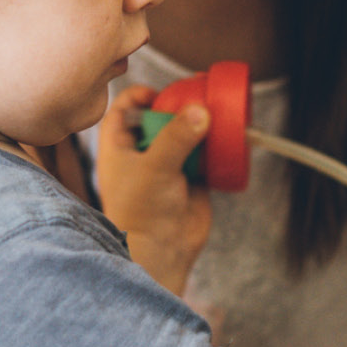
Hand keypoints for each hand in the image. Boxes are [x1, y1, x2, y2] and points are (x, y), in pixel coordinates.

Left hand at [94, 84, 211, 286]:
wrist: (162, 252)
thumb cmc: (143, 210)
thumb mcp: (155, 166)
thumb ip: (177, 136)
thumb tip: (201, 110)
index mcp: (119, 148)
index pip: (123, 110)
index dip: (139, 96)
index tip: (161, 94)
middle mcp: (142, 155)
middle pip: (160, 118)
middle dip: (179, 106)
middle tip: (198, 99)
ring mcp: (168, 168)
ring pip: (185, 135)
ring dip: (201, 125)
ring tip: (217, 113)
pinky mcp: (192, 181)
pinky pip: (205, 156)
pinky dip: (215, 146)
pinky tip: (226, 138)